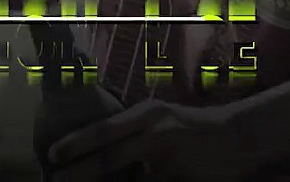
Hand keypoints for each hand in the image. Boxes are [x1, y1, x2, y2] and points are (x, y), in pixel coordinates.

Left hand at [47, 100, 256, 181]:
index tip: (52, 155)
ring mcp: (169, 163)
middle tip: (55, 180)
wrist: (237, 137)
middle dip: (78, 173)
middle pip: (108, 160)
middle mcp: (155, 136)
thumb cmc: (188, 127)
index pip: (103, 130)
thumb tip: (92, 146)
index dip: (75, 144)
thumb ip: (129, 130)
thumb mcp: (157, 117)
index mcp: (147, 115)